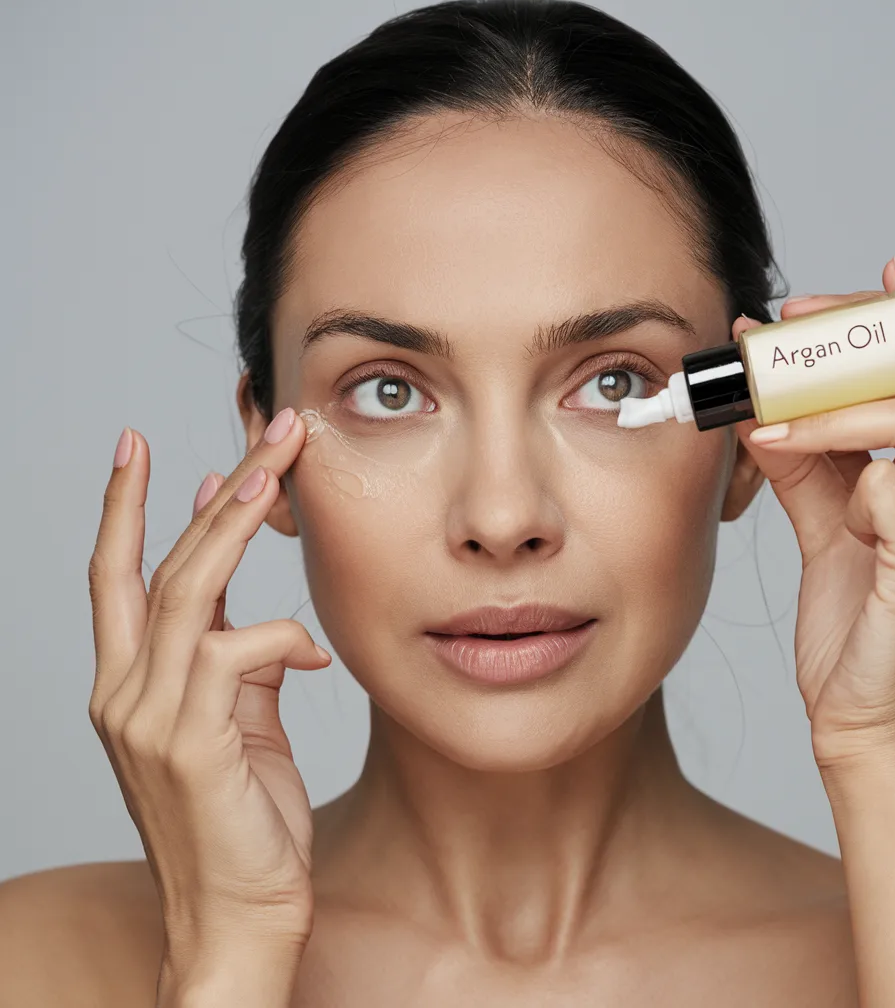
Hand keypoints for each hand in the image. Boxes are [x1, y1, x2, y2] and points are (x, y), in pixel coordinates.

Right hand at [87, 407, 329, 963]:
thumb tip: (258, 609)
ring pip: (190, 592)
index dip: (125, 508)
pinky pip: (236, 656)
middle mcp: (125, 693)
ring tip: (275, 474)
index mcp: (132, 684)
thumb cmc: (244, 820)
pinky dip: (282, 640)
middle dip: (215, 492)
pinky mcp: (191, 746)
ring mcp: (150, 719)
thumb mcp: (238, 724)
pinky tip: (318, 655)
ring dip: (236, 526)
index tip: (141, 445)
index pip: (117, 576)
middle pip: (161, 564)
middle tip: (267, 434)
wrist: (239, 919)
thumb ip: (238, 662)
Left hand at [735, 258, 894, 778]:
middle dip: (874, 326)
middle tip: (799, 317)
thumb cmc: (857, 619)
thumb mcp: (826, 520)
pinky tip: (788, 467)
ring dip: (830, 401)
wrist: (867, 719)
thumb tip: (762, 398)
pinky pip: (890, 493)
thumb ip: (804, 458)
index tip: (856, 281)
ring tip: (765, 414)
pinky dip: (836, 467)